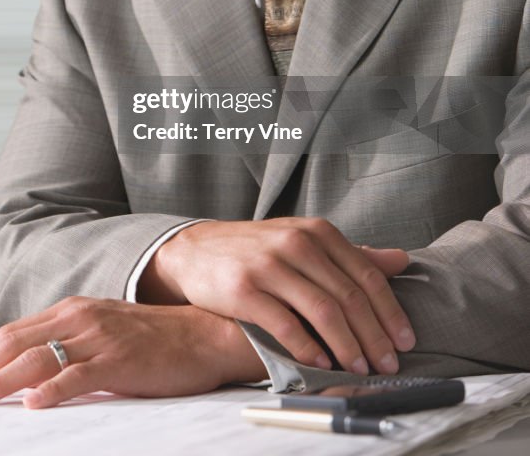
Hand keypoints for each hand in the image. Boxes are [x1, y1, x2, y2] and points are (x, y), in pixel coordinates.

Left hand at [0, 297, 265, 408]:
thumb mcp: (104, 332)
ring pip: (37, 359)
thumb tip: (32, 375)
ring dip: (0, 382)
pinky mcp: (120, 359)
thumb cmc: (155, 339)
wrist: (205, 333)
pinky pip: (79, 375)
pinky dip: (53, 390)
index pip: (15, 333)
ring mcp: (99, 337)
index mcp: (73, 310)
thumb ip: (70, 345)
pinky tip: (33, 404)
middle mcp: (80, 318)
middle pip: (16, 343)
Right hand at [139, 218, 414, 374]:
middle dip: (374, 336)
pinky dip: (307, 347)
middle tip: (388, 365)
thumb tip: (401, 260)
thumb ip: (351, 255)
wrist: (197, 250)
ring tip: (359, 369)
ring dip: (347, 346)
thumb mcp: (305, 241)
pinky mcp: (244, 289)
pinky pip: (285, 323)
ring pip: (322, 311)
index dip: (390, 311)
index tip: (405, 341)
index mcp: (317, 232)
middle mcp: (296, 243)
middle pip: (348, 296)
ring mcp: (270, 265)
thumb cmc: (258, 250)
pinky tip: (320, 363)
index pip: (366, 275)